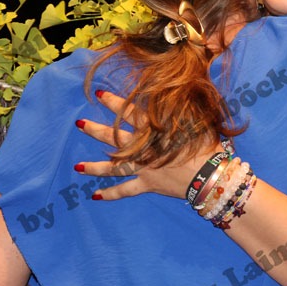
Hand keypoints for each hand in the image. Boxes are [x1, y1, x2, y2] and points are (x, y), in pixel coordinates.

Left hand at [73, 90, 220, 200]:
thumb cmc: (205, 146)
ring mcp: (142, 168)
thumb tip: (177, 89)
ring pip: (113, 167)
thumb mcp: (196, 120)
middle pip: (113, 138)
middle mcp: (142, 149)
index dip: (113, 102)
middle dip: (95, 130)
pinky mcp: (148, 184)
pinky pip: (126, 190)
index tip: (98, 93)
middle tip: (79, 124)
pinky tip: (95, 196)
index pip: (128, 112)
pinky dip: (111, 194)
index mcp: (152, 131)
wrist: (209, 175)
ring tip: (77, 167)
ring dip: (94, 167)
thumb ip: (182, 107)